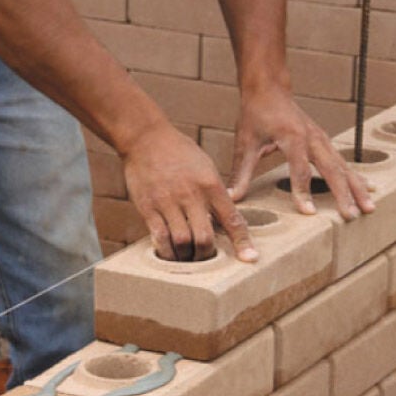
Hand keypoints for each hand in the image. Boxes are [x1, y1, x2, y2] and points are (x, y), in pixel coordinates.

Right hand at [121, 124, 258, 262]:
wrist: (145, 137)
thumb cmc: (178, 152)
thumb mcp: (205, 167)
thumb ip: (215, 193)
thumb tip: (223, 219)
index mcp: (210, 185)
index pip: (232, 219)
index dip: (242, 242)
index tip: (250, 258)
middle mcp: (191, 196)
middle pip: (204, 238)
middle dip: (207, 254)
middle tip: (205, 257)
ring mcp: (168, 202)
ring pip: (182, 242)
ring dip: (186, 256)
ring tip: (187, 257)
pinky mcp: (148, 207)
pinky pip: (159, 237)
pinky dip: (166, 251)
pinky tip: (169, 252)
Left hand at [227, 85, 374, 219]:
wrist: (270, 90)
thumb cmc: (256, 115)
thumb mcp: (245, 142)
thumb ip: (241, 172)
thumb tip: (232, 197)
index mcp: (292, 137)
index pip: (300, 169)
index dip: (303, 191)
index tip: (308, 212)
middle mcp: (313, 138)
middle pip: (332, 169)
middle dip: (343, 193)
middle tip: (350, 216)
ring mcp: (323, 139)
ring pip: (344, 166)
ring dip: (356, 188)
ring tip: (368, 208)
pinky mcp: (326, 142)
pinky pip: (344, 163)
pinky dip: (356, 177)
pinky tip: (368, 191)